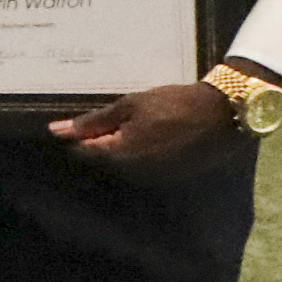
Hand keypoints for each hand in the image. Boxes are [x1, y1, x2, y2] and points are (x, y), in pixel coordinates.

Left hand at [54, 65, 268, 168]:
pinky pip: (148, 166)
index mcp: (120, 156)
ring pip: (126, 163)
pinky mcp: (173, 176)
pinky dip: (144, 152)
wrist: (223, 113)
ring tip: (137, 124)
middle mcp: (136, 173)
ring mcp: (156, 177)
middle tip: (111, 118)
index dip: (77, 137)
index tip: (76, 123)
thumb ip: (94, 121)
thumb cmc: (174, 104)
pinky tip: (153, 134)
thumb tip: (57, 131)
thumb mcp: (130, 105)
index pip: (85, 152)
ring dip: (123, 147)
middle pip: (105, 159)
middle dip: (101, 141)